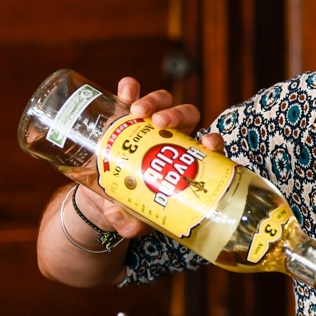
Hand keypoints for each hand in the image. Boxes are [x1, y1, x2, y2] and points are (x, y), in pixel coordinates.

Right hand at [68, 77, 225, 242]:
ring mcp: (147, 122)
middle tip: (159, 123)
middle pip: (185, 116)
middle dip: (176, 114)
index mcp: (184, 159)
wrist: (101, 196)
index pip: (208, 145)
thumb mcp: (132, 216)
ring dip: (154, 101)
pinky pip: (130, 93)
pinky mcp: (123, 114)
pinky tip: (126, 89)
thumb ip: (132, 221)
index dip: (214, 141)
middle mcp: (171, 136)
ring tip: (137, 112)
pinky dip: (129, 88)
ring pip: (162, 101)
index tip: (209, 143)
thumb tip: (128, 228)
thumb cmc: (129, 205)